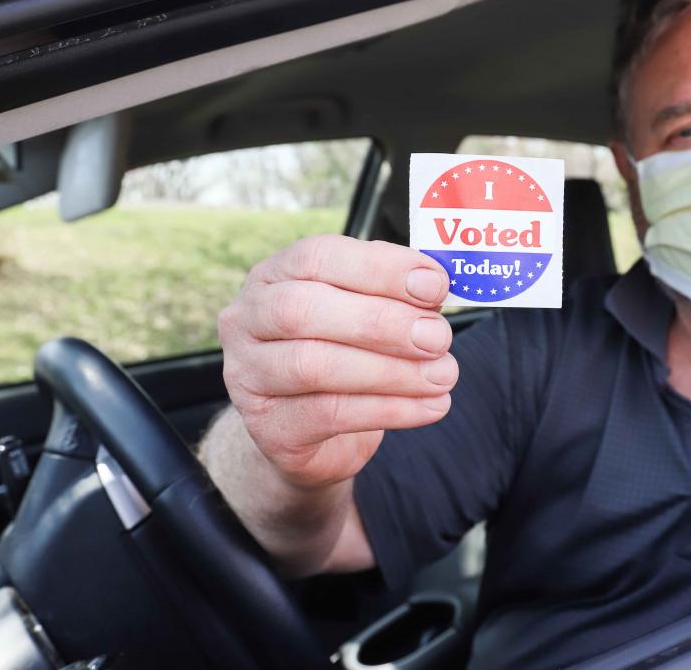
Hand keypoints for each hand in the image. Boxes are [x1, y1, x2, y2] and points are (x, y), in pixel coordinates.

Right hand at [218, 234, 455, 489]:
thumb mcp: (364, 313)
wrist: (311, 433)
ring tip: (443, 376)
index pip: (315, 256)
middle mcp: (247, 321)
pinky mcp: (268, 428)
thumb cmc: (343, 355)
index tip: (435, 284)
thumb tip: (434, 284)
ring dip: (391, 371)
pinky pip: (329, 415)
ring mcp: (247, 377)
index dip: (379, 268)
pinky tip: (429, 406)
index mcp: (273, 276)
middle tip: (438, 337)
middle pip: (303, 310)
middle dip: (381, 322)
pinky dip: (389, 410)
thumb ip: (394, 294)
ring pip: (314, 365)